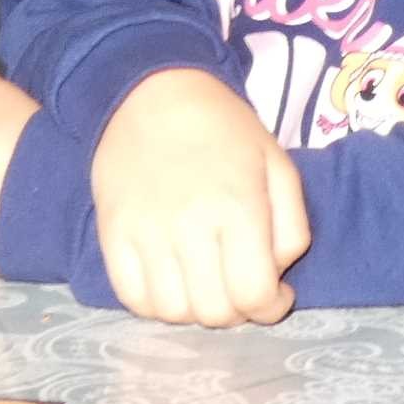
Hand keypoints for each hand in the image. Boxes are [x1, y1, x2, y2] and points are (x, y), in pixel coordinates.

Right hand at [92, 67, 309, 328]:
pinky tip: (170, 283)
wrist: (151, 91)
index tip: (273, 294)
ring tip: (204, 284)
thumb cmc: (224, 129)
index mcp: (238, 206)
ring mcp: (144, 231)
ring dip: (195, 310)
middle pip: (214, 312)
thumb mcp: (278, 166)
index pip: (254, 295)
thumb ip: (292, 230)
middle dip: (236, 311)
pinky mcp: (111, 233)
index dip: (270, 308)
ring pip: (172, 312)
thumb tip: (276, 281)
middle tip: (236, 285)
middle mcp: (189, 225)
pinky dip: (155, 305)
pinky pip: (131, 298)